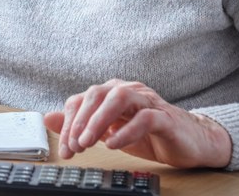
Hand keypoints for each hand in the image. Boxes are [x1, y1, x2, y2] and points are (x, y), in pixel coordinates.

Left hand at [43, 79, 231, 168]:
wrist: (190, 142)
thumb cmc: (148, 135)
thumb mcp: (108, 132)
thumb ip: (80, 125)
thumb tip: (48, 118)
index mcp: (112, 93)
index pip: (82, 99)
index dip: (69, 122)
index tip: (65, 148)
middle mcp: (128, 91)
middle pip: (97, 94)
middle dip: (80, 120)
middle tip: (73, 145)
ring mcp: (147, 101)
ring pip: (119, 98)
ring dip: (99, 120)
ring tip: (88, 142)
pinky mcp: (164, 117)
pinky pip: (144, 118)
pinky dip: (126, 130)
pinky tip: (114, 144)